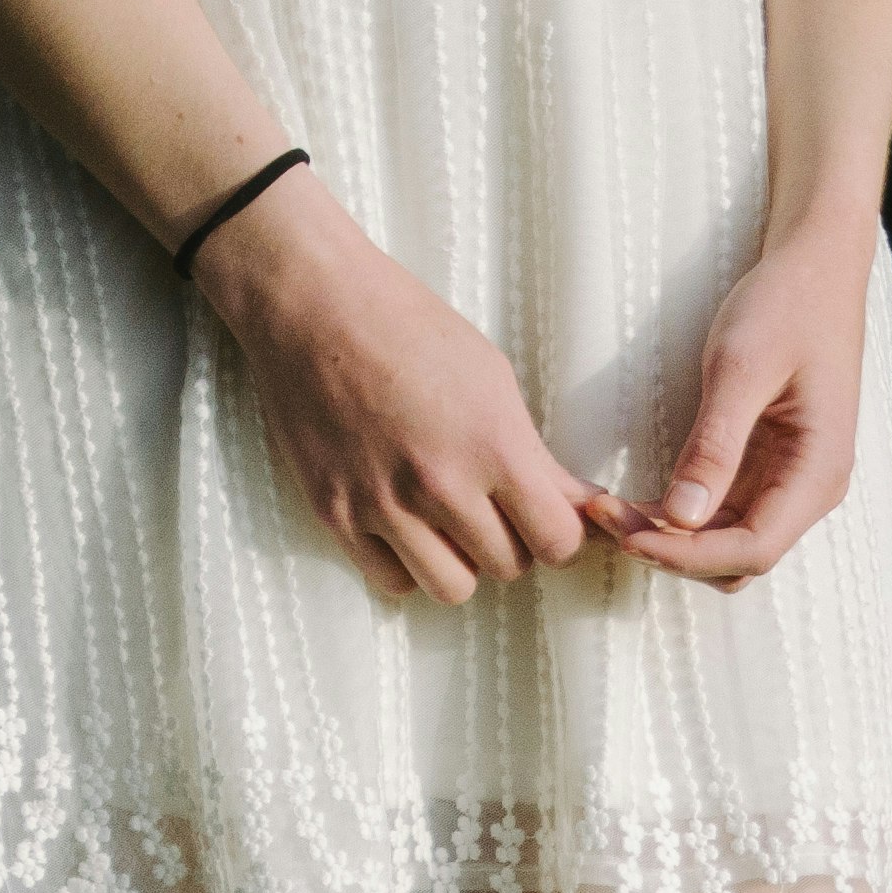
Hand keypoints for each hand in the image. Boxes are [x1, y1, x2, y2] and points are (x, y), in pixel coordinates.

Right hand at [197, 180, 600, 605]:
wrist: (312, 304)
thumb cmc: (409, 326)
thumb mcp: (491, 376)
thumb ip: (533, 453)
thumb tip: (580, 504)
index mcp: (492, 444)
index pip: (558, 541)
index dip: (559, 533)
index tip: (544, 515)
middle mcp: (440, 484)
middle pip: (509, 567)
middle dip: (511, 542)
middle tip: (492, 508)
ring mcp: (383, 504)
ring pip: (453, 588)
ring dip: (461, 562)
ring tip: (448, 524)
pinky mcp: (335, 514)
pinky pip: (391, 582)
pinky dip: (406, 564)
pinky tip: (405, 528)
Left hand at [601, 232, 875, 591]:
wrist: (816, 267)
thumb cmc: (787, 304)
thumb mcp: (741, 367)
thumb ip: (715, 444)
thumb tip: (682, 517)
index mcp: (817, 472)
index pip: (753, 550)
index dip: (687, 556)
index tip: (627, 536)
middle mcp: (807, 490)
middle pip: (736, 559)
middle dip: (671, 552)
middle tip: (604, 517)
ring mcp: (786, 482)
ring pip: (723, 543)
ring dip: (667, 539)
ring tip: (607, 509)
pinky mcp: (763, 469)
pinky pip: (718, 513)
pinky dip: (675, 517)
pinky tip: (631, 500)